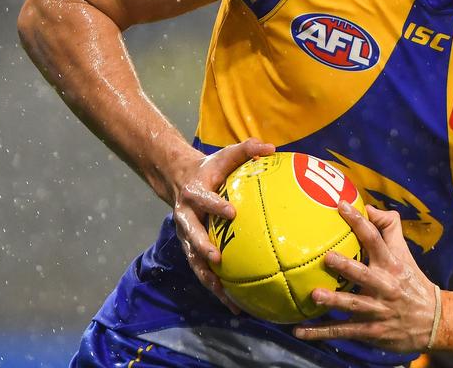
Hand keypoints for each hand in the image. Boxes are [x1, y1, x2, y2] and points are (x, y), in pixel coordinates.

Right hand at [168, 138, 274, 314]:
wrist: (179, 179)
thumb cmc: (212, 167)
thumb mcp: (227, 154)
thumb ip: (248, 149)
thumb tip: (273, 147)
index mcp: (195, 194)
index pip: (204, 199)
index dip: (215, 206)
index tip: (231, 213)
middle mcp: (186, 217)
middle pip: (192, 235)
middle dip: (203, 248)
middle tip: (218, 260)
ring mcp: (186, 236)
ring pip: (195, 261)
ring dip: (208, 278)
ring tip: (226, 297)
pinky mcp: (191, 250)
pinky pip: (203, 272)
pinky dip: (216, 288)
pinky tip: (234, 305)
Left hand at [293, 201, 438, 351]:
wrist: (433, 320)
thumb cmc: (411, 281)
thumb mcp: (404, 253)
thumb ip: (389, 228)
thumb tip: (368, 208)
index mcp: (391, 264)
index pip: (375, 238)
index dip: (358, 222)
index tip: (341, 206)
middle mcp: (385, 285)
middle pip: (363, 274)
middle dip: (346, 266)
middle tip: (327, 257)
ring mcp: (378, 310)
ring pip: (353, 305)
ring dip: (333, 301)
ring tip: (314, 295)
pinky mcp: (371, 331)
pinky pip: (343, 331)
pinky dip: (321, 332)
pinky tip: (300, 331)